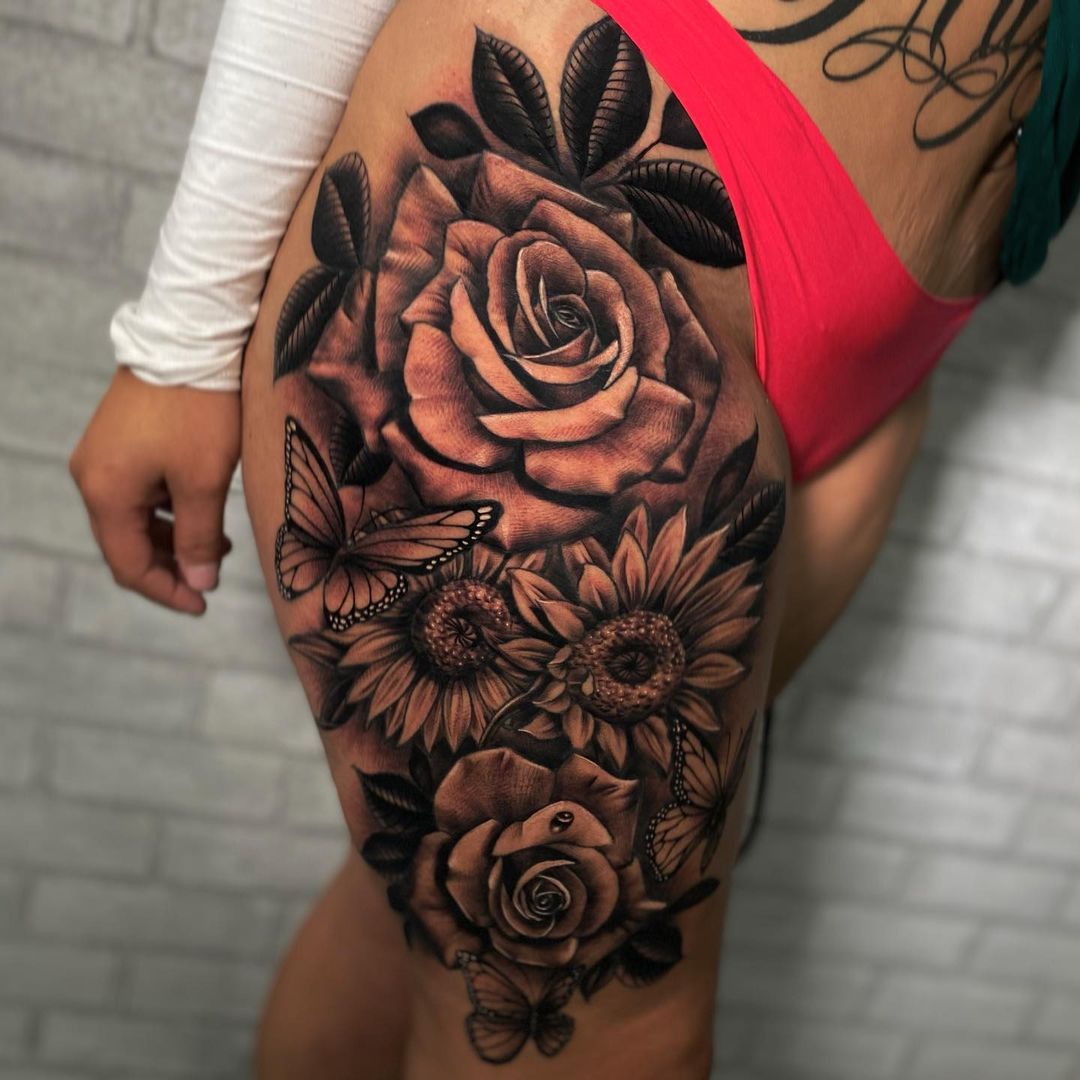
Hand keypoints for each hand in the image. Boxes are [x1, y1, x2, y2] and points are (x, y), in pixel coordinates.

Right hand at [70, 368, 240, 614]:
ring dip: (172, 537)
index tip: (203, 604)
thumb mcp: (204, 480)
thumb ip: (199, 537)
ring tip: (219, 543)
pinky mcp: (118, 438)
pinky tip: (202, 508)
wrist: (190, 336)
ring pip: (134, 517)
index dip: (166, 590)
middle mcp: (91, 475)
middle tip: (213, 577)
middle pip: (126, 543)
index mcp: (105, 492)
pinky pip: (138, 490)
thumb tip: (199, 583)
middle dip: (170, 565)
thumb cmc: (200, 410)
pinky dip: (168, 509)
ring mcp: (101, 454)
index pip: (128, 564)